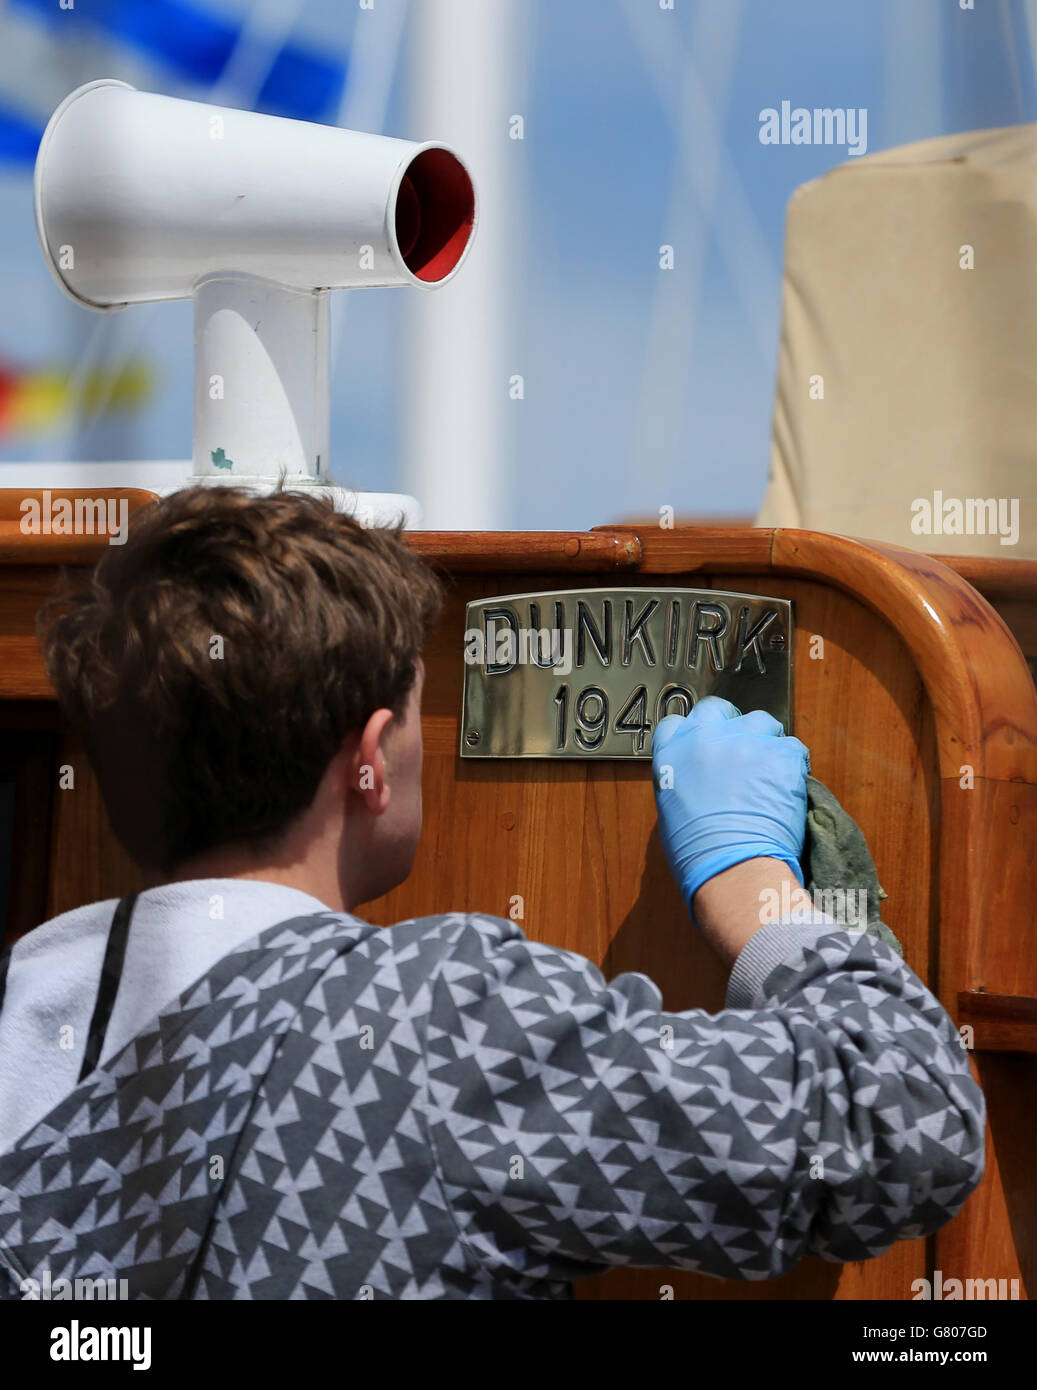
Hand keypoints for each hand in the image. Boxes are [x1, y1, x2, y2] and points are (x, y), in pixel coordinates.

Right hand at [651, 696, 809, 926]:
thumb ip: (685, 784)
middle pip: (717, 709)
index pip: (676, 725)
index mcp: (671, 756)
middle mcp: (704, 740)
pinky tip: (789, 788)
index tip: (707, 745)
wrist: (734, 871)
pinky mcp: (780, 754)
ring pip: (761, 722)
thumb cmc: (700, 857)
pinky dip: (793, 766)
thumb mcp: (673, 815)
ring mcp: (744, 742)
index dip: (694, 734)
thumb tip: (702, 783)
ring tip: (771, 769)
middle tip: (743, 748)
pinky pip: (793, 748)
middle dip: (730, 725)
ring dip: (766, 741)